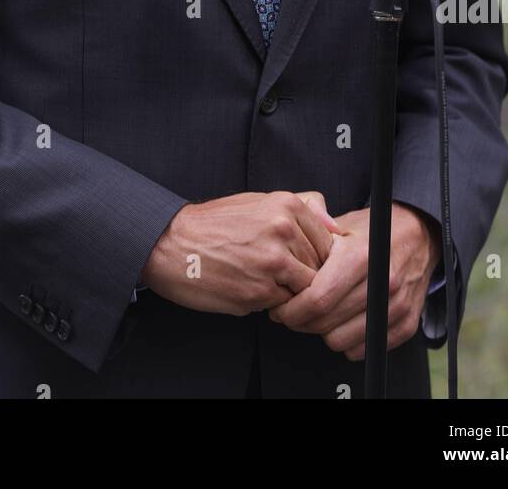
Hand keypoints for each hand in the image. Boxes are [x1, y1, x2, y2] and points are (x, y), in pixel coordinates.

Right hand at [141, 190, 340, 315]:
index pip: (327, 241)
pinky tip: (250, 290)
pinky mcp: (259, 292)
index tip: (301, 262)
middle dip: (304, 277)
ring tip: (266, 284)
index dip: (317, 258)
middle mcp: (283, 231)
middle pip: (319, 267)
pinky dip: (272, 304)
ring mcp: (272, 263)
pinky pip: (284, 306)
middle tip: (281, 277)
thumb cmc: (213, 224)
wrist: (172, 244)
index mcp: (286, 205)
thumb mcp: (257, 202)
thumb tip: (336, 226)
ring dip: (291, 293)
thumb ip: (300, 209)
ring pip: (306, 289)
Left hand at [267, 202, 440, 359]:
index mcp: (361, 257)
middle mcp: (382, 283)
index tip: (280, 308)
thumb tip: (281, 259)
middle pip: (326, 323)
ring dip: (322, 333)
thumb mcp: (340, 224)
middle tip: (291, 313)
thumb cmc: (371, 232)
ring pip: (341, 341)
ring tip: (316, 315)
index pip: (317, 299)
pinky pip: (364, 349)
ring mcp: (397, 306)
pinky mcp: (407, 323)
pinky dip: (347, 341)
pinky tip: (340, 321)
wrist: (418, 235)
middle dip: (300, 322)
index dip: (291, 310)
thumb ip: (309, 239)